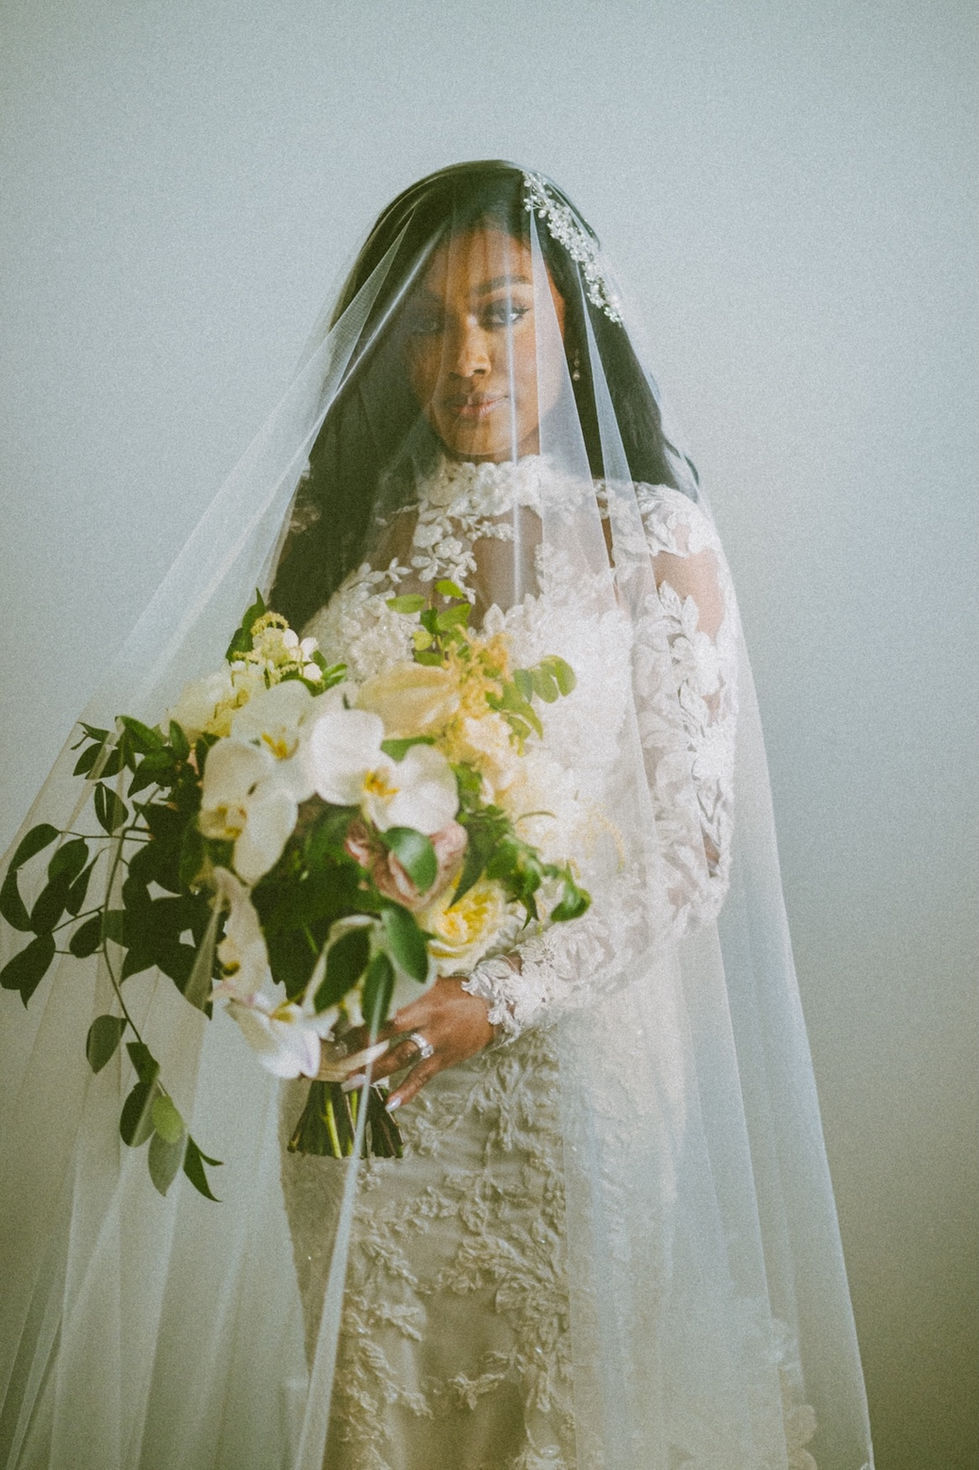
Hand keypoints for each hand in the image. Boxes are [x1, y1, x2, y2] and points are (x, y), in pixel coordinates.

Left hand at [339, 976, 494, 1111]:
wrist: (496, 1005)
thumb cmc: (457, 992)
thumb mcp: (431, 983)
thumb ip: (406, 989)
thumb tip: (371, 990)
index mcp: (420, 993)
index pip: (385, 1002)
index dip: (361, 1012)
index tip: (338, 1022)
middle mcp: (427, 1015)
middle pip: (388, 1028)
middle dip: (360, 1042)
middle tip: (337, 1054)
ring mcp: (436, 1039)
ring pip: (401, 1056)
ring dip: (374, 1071)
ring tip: (350, 1084)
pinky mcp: (444, 1058)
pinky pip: (422, 1077)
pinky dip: (406, 1091)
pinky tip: (389, 1103)